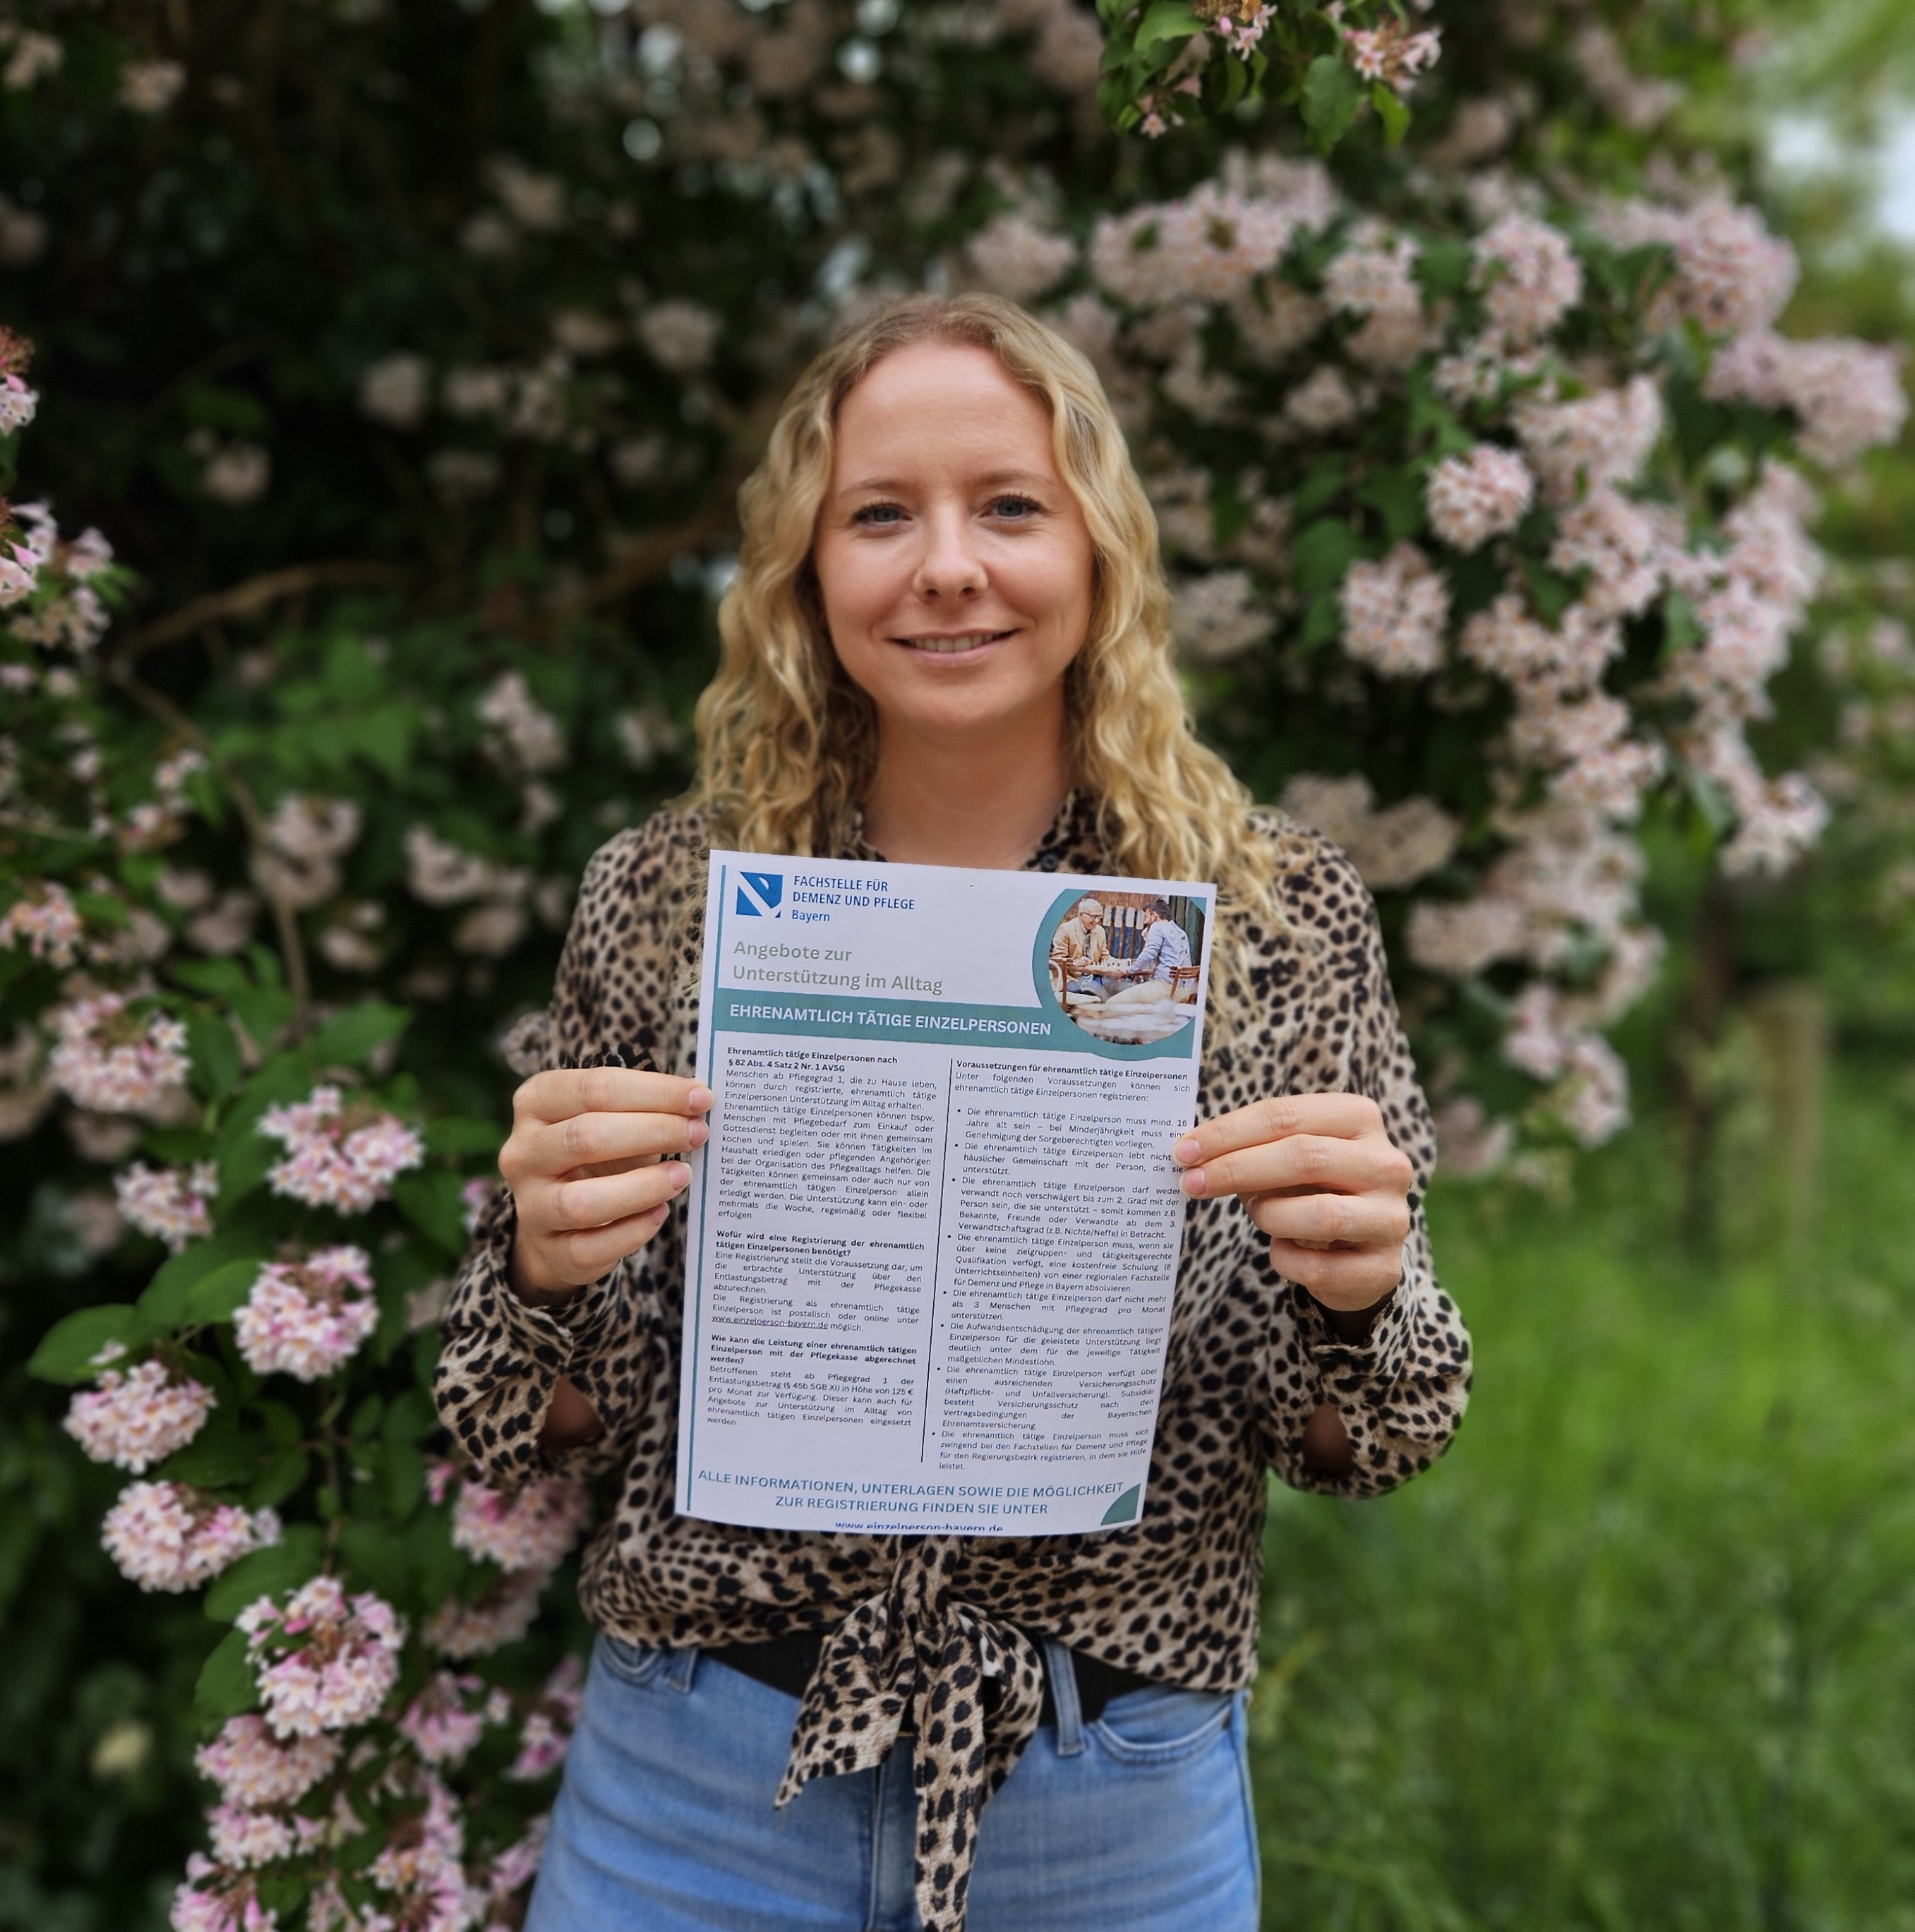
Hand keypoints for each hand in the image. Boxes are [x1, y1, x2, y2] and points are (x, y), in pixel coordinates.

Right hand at [498, 1068, 712, 1296]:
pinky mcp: (549, 1249)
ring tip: (682, 1175)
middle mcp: (522, 1152)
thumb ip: (647, 1106)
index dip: (654, 1092)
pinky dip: (633, 1230)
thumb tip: (700, 1101)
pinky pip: (591, 1246)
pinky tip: (660, 1212)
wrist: (563, 1213)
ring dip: (643, 1187)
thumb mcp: (613, 1117)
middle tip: (697, 1134)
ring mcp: (530, 1205)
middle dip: (654, 1132)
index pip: (595, 1087)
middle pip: (586, 1136)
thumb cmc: (599, 1152)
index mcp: (536, 1102)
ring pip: (581, 1201)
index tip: (700, 1098)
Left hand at [1173, 1093, 1411, 1310]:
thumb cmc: (1309, 1190)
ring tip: (1258, 1214)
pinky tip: (1282, 1250)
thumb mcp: (1285, 1158)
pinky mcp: (1384, 1268)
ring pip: (1318, 1214)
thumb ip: (1250, 1148)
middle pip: (1303, 1156)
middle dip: (1236, 1169)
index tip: (1184, 1150)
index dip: (1228, 1132)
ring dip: (1269, 1215)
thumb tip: (1192, 1152)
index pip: (1286, 1115)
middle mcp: (1386, 1163)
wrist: (1355, 1252)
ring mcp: (1391, 1217)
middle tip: (1191, 1183)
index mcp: (1359, 1118)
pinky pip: (1318, 1267)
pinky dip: (1284, 1259)